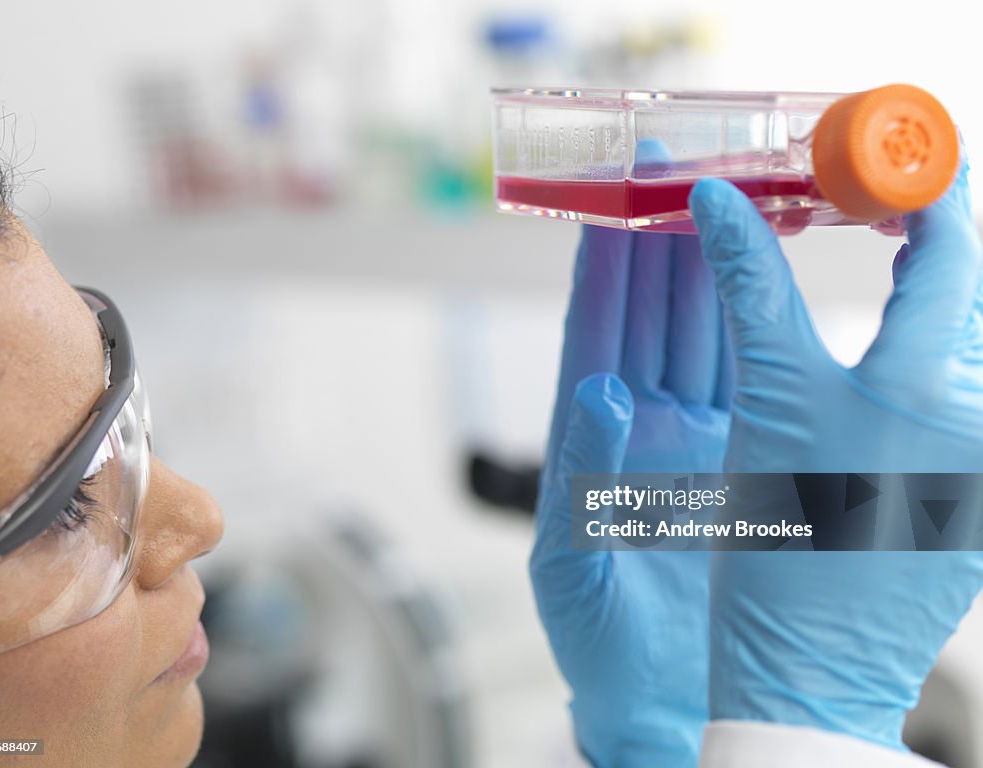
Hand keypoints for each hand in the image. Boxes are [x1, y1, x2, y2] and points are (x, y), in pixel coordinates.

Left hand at [530, 224, 729, 765]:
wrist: (655, 696)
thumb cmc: (595, 640)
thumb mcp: (570, 562)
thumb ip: (583, 474)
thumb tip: (604, 391)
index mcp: (583, 443)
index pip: (593, 336)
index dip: (601, 269)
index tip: (608, 202)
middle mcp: (636, 429)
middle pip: (649, 317)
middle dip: (659, 245)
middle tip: (675, 175)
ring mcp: (691, 440)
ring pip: (700, 335)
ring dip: (710, 271)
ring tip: (727, 206)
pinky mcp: (739, 462)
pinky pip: (747, 381)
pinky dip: (756, 331)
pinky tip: (765, 285)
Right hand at [688, 158, 982, 750]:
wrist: (804, 672)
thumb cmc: (775, 554)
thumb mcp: (760, 405)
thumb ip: (749, 288)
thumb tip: (720, 204)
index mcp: (930, 395)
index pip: (948, 250)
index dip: (917, 191)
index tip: (875, 166)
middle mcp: (979, 424)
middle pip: (966, 291)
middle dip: (921, 234)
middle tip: (866, 206)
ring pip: (965, 341)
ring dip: (923, 291)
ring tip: (873, 265)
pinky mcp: (980, 495)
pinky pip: (962, 393)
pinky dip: (923, 352)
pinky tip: (878, 359)